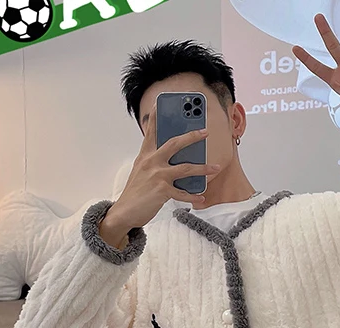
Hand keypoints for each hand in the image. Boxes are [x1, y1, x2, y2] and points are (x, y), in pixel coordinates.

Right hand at [100, 108, 220, 247]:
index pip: (151, 132)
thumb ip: (154, 161)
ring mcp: (157, 176)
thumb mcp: (140, 171)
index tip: (160, 103)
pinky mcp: (162, 191)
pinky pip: (183, 193)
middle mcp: (151, 162)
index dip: (155, 117)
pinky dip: (193, 196)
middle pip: (174, 143)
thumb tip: (176, 158)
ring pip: (185, 168)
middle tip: (205, 132)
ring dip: (203, 168)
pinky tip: (201, 197)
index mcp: (145, 155)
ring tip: (215, 167)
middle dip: (192, 136)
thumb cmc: (135, 192)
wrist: (124, 212)